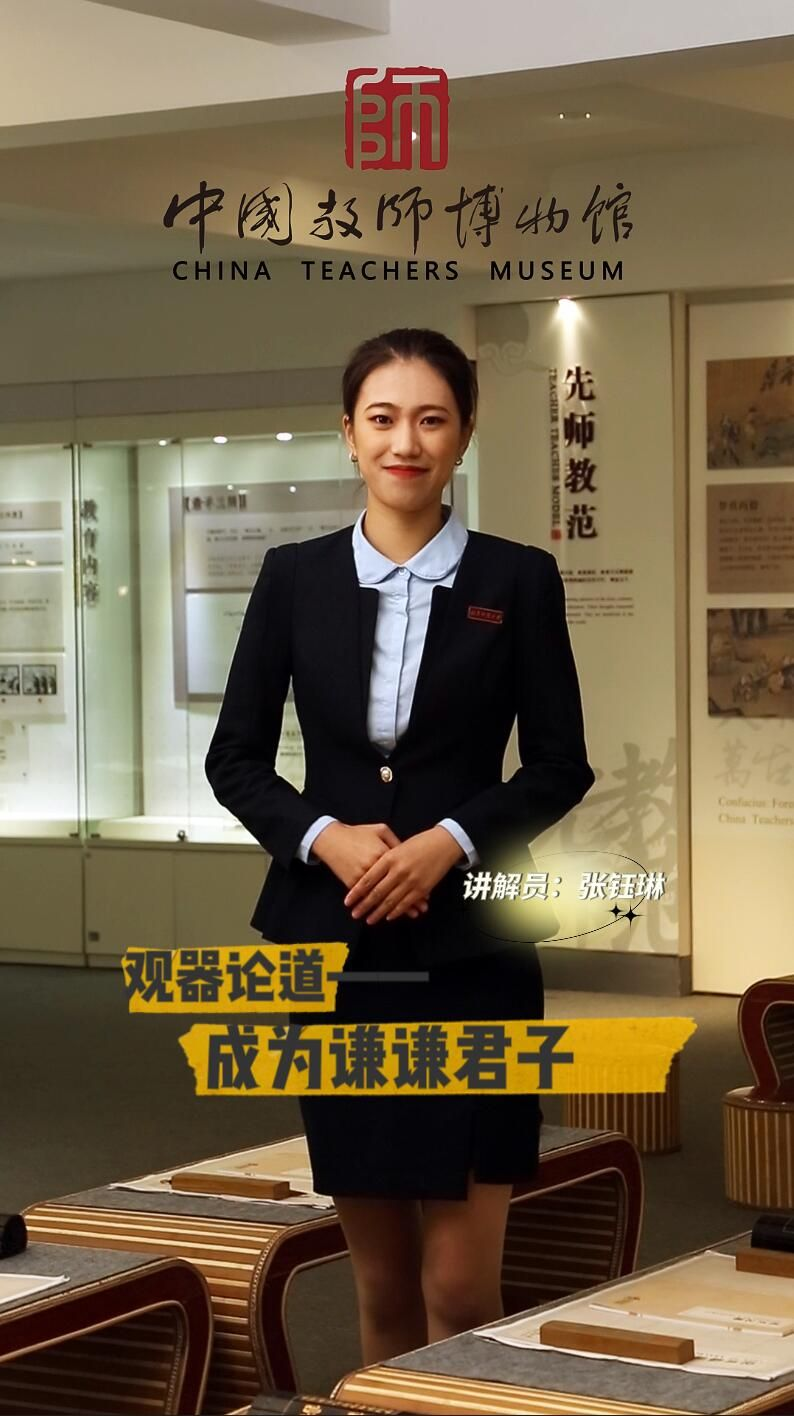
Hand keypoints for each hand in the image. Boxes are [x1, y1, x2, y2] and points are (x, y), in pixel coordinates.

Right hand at [310, 821, 429, 919]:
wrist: (332, 838)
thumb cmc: (357, 833)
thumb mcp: (380, 830)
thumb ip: (395, 842)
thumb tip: (407, 855)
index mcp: (385, 854)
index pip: (403, 873)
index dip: (414, 885)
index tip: (424, 896)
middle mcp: (375, 867)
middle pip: (394, 888)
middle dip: (408, 902)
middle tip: (419, 911)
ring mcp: (362, 876)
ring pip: (381, 896)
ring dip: (394, 908)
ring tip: (407, 916)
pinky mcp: (351, 882)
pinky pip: (366, 897)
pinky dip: (376, 905)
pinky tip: (384, 913)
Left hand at [343, 825, 464, 925]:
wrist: (443, 844)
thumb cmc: (419, 843)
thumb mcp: (398, 846)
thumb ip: (384, 859)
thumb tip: (370, 873)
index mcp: (389, 858)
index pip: (368, 879)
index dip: (356, 892)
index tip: (348, 901)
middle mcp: (398, 871)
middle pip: (376, 893)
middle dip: (364, 906)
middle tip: (355, 914)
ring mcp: (410, 881)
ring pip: (390, 902)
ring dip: (378, 912)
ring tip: (369, 919)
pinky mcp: (422, 889)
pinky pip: (405, 904)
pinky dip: (396, 912)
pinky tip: (389, 916)